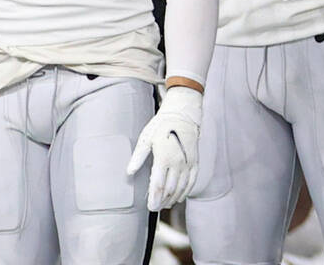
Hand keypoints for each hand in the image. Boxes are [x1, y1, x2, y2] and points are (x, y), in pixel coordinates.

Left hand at [126, 86, 202, 210]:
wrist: (183, 114)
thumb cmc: (161, 125)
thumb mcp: (146, 138)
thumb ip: (138, 157)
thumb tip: (129, 172)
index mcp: (164, 157)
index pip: (158, 185)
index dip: (154, 199)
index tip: (150, 208)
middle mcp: (178, 162)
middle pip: (170, 189)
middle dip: (162, 201)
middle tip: (155, 209)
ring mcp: (188, 162)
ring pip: (181, 187)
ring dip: (173, 198)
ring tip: (165, 205)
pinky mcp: (195, 161)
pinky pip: (192, 181)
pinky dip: (186, 191)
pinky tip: (180, 197)